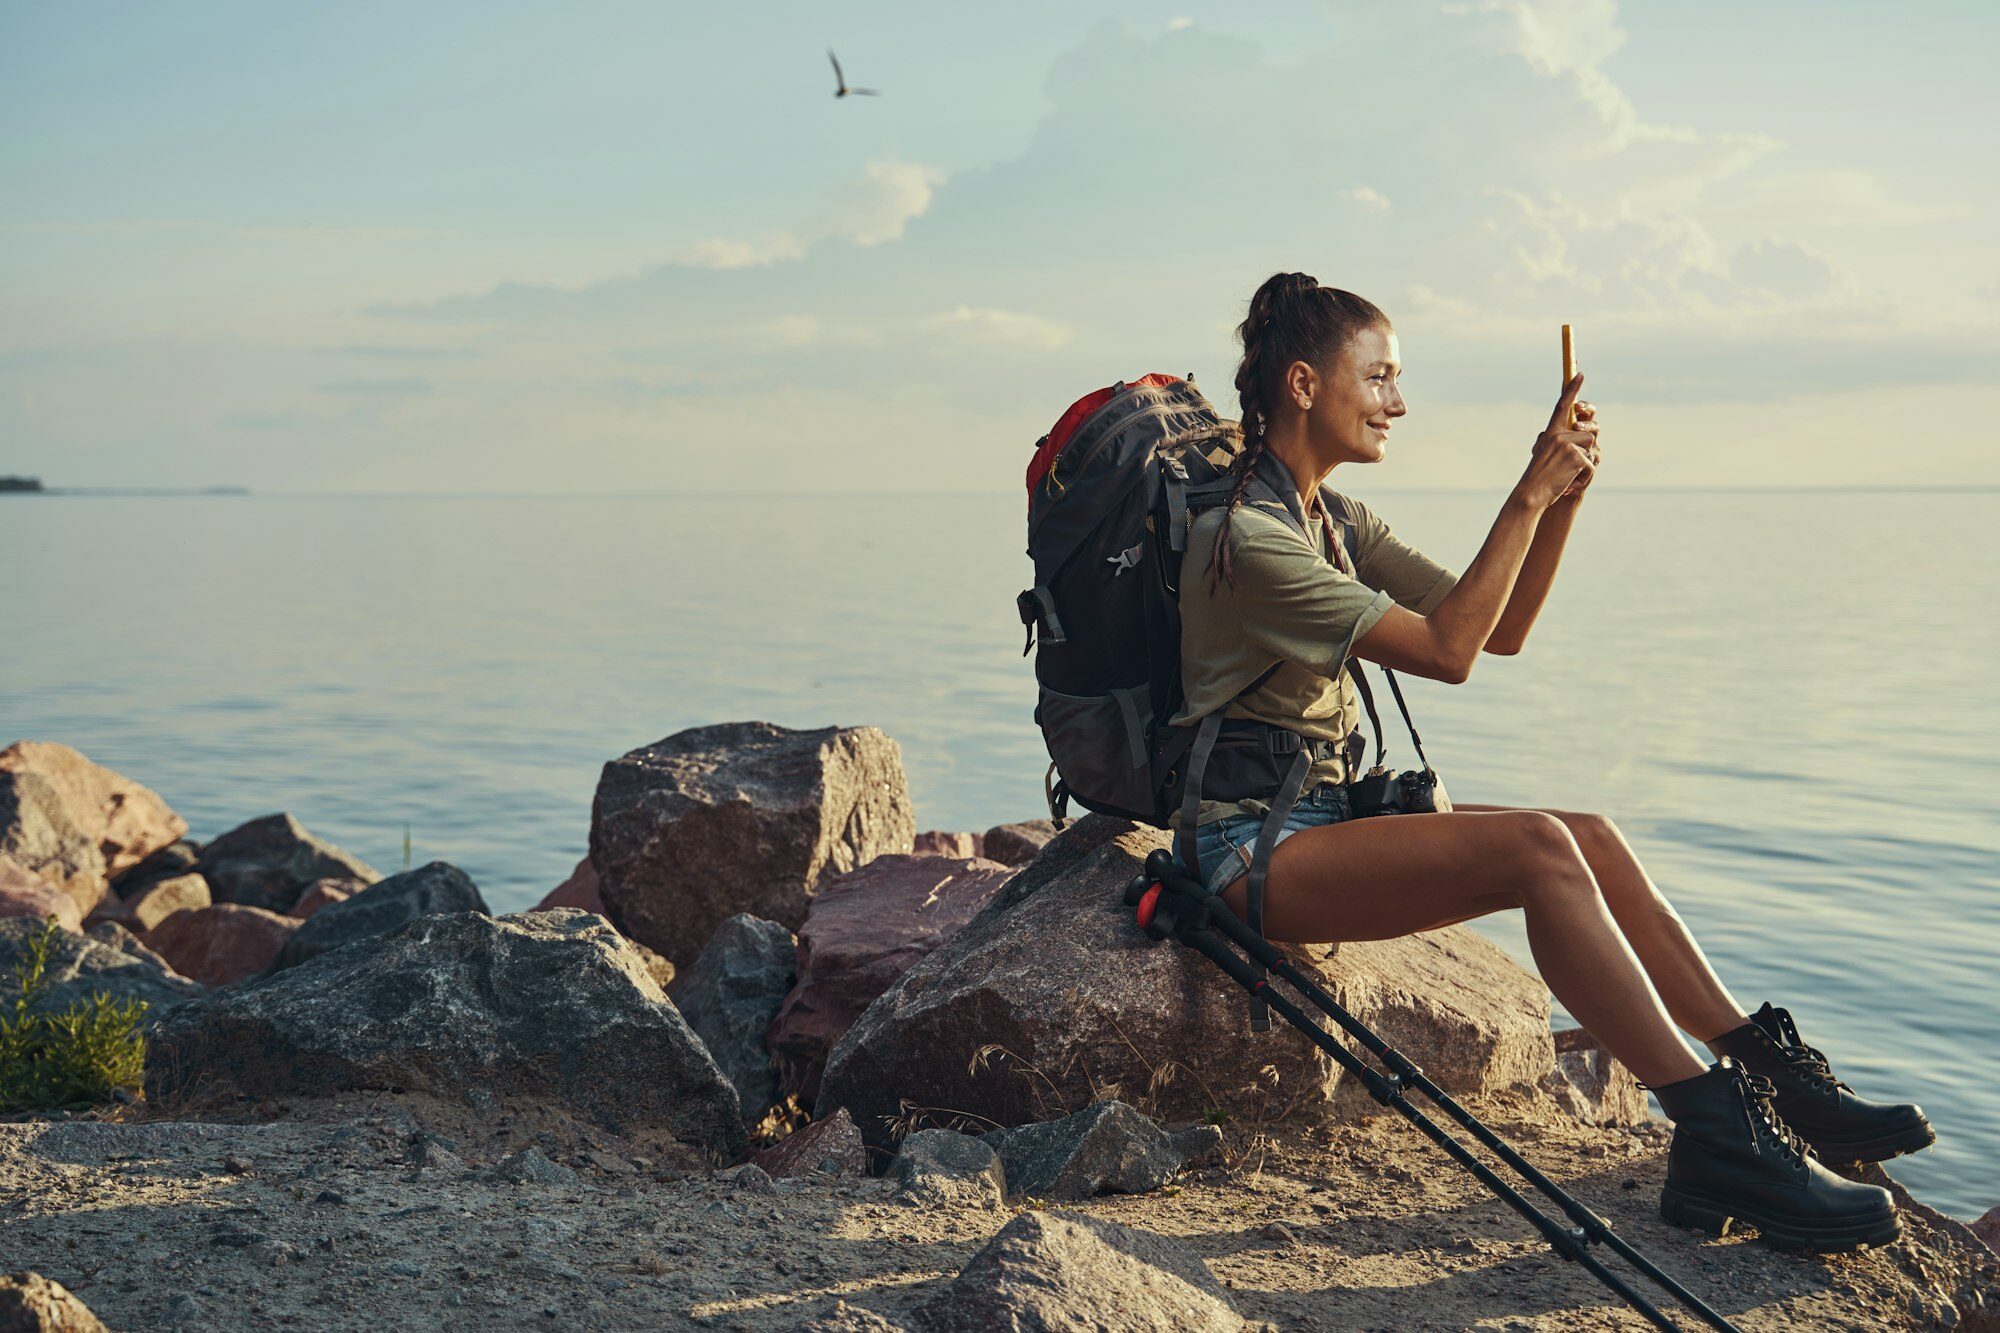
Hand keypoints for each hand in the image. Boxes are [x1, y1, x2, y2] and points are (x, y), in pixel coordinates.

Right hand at [1512, 372, 1596, 510]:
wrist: (1530, 495)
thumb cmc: (1537, 479)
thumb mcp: (1544, 456)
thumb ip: (1558, 443)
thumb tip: (1576, 436)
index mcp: (1549, 434)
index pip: (1562, 406)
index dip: (1572, 390)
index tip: (1580, 374)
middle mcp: (1558, 435)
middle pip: (1586, 435)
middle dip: (1583, 452)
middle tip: (1566, 467)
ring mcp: (1567, 445)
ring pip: (1591, 450)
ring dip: (1583, 466)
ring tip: (1566, 476)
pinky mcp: (1576, 457)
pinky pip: (1591, 465)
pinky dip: (1584, 477)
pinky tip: (1568, 482)